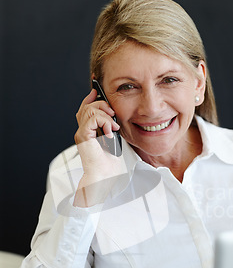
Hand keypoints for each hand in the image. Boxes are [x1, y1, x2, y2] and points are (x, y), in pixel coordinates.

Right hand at [74, 89, 125, 206]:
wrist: (104, 177)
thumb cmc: (110, 164)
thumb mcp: (114, 140)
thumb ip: (111, 127)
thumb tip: (115, 116)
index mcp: (89, 131)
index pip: (85, 108)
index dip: (90, 98)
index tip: (97, 90)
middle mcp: (82, 131)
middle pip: (87, 106)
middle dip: (101, 104)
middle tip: (113, 113)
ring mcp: (82, 134)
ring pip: (89, 111)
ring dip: (105, 115)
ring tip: (113, 127)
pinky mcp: (83, 137)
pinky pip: (92, 119)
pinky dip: (104, 123)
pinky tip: (109, 133)